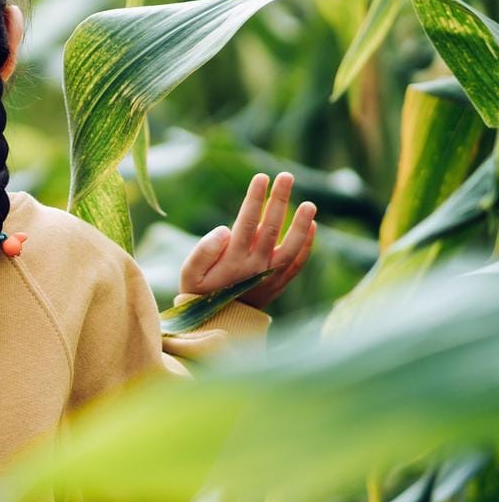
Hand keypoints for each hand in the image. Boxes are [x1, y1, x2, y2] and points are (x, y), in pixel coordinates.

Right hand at [179, 171, 316, 309]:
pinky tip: (312, 227)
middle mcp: (255, 267)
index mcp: (232, 260)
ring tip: (310, 203)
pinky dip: (306, 246)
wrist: (216, 325)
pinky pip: (297, 264)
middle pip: (271, 228)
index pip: (247, 222)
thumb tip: (225, 230)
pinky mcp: (278, 284)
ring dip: (301, 225)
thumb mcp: (189, 273)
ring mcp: (270, 276)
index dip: (254, 199)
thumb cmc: (198, 293)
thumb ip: (204, 250)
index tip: (260, 178)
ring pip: (290, 247)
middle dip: (279, 200)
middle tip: (286, 176)